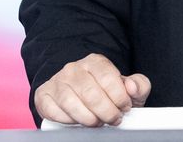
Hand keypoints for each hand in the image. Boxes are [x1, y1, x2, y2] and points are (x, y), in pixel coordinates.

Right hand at [34, 53, 151, 126]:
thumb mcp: (127, 88)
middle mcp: (74, 68)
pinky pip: (54, 111)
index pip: (108, 78)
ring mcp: (57, 81)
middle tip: (113, 119)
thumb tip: (132, 87)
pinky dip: (68, 120)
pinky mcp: (44, 96)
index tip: (125, 108)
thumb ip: (138, 85)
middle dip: (106, 112)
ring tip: (97, 122)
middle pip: (90, 93)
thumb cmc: (107, 93)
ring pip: (71, 103)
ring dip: (88, 118)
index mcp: (95, 62)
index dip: (119, 97)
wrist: (81, 96)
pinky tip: (78, 121)